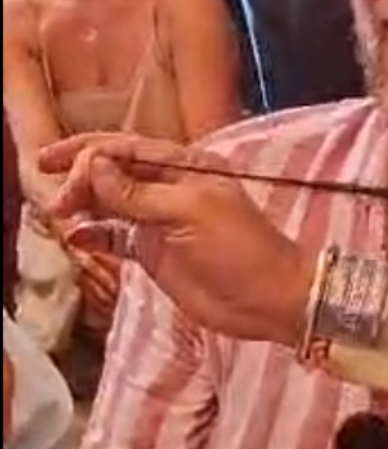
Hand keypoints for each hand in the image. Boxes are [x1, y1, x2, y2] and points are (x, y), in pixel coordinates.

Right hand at [40, 132, 316, 347]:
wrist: (271, 300)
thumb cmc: (241, 251)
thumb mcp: (190, 213)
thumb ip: (139, 192)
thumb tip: (92, 166)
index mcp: (186, 167)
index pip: (127, 148)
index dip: (87, 152)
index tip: (55, 167)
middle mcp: (170, 188)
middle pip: (114, 173)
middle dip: (79, 178)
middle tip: (54, 198)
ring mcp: (161, 221)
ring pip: (110, 203)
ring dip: (83, 205)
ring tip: (57, 214)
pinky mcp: (156, 252)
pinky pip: (116, 236)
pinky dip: (95, 235)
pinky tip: (76, 238)